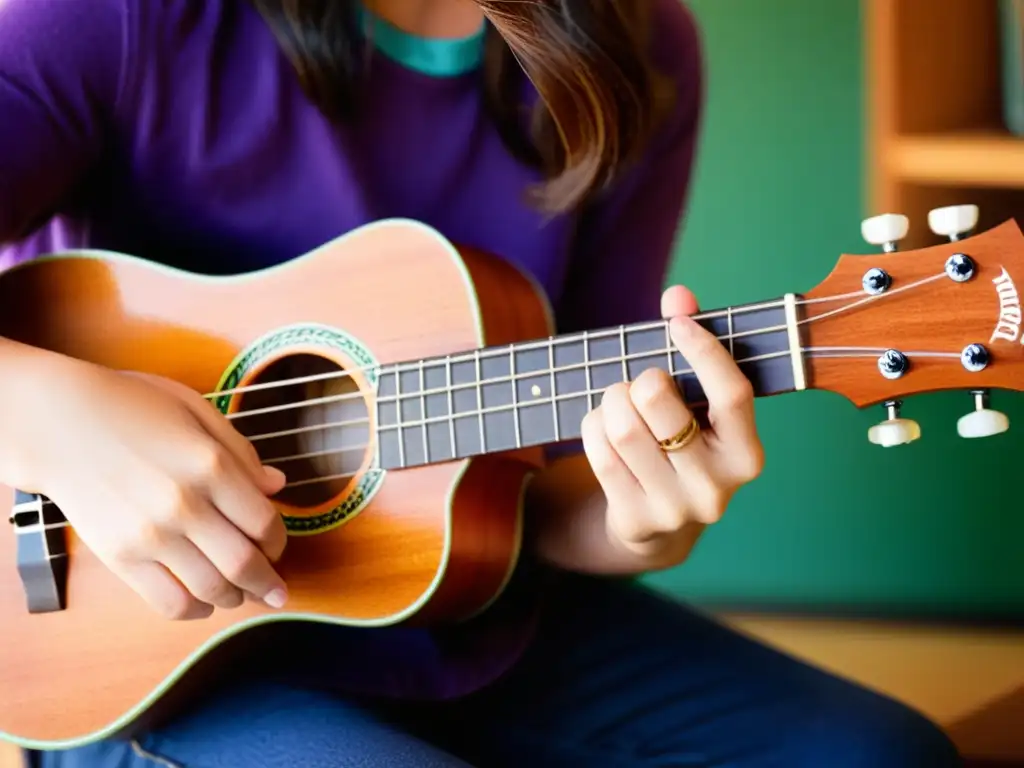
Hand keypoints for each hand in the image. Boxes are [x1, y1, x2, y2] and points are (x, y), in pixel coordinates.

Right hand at [5, 357, 288, 619]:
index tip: (277, 548)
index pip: (264, 523)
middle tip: (276, 592)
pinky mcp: (120, 557)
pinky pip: (168, 601)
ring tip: (241, 595)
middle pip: (244, 563)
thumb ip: (242, 452)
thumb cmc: (131, 407)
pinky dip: (194, 610)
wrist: (59, 422)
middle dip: (267, 584)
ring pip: (211, 588)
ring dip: (235, 598)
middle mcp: (185, 505)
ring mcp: (151, 535)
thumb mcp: (197, 411)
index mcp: (211, 465)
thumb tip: (277, 485)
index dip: (279, 543)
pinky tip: (203, 603)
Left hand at [580, 285, 763, 558]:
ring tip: (619, 404)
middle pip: (657, 401)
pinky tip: (604, 429)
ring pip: (622, 426)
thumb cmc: (684, 445)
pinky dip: (594, 426)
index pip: (732, 393)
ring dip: (612, 402)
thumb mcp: (699, 404)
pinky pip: (600, 451)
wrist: (660, 524)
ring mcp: (676, 507)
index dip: (703, 350)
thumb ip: (694, 347)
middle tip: (641, 383)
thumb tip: (678, 295)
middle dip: (640, 379)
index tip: (679, 322)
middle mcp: (717, 486)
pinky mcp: (636, 518)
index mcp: (746, 454)